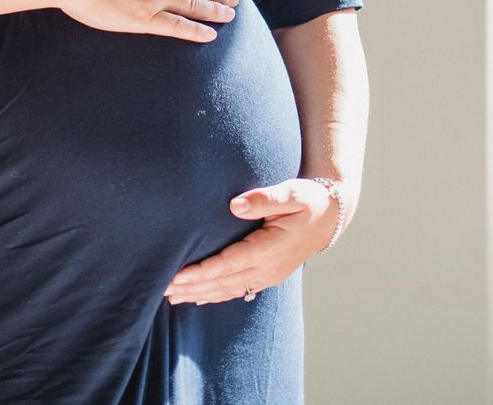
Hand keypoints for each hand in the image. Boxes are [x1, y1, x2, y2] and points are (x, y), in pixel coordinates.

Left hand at [163, 178, 337, 304]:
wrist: (330, 217)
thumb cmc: (308, 199)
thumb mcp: (291, 193)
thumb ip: (263, 198)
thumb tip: (235, 205)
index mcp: (269, 249)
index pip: (227, 264)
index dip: (201, 273)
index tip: (176, 276)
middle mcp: (267, 268)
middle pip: (223, 283)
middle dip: (192, 288)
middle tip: (162, 290)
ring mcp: (268, 275)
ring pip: (228, 290)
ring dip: (200, 294)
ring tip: (172, 297)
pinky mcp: (268, 275)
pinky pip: (238, 290)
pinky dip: (216, 295)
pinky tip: (199, 298)